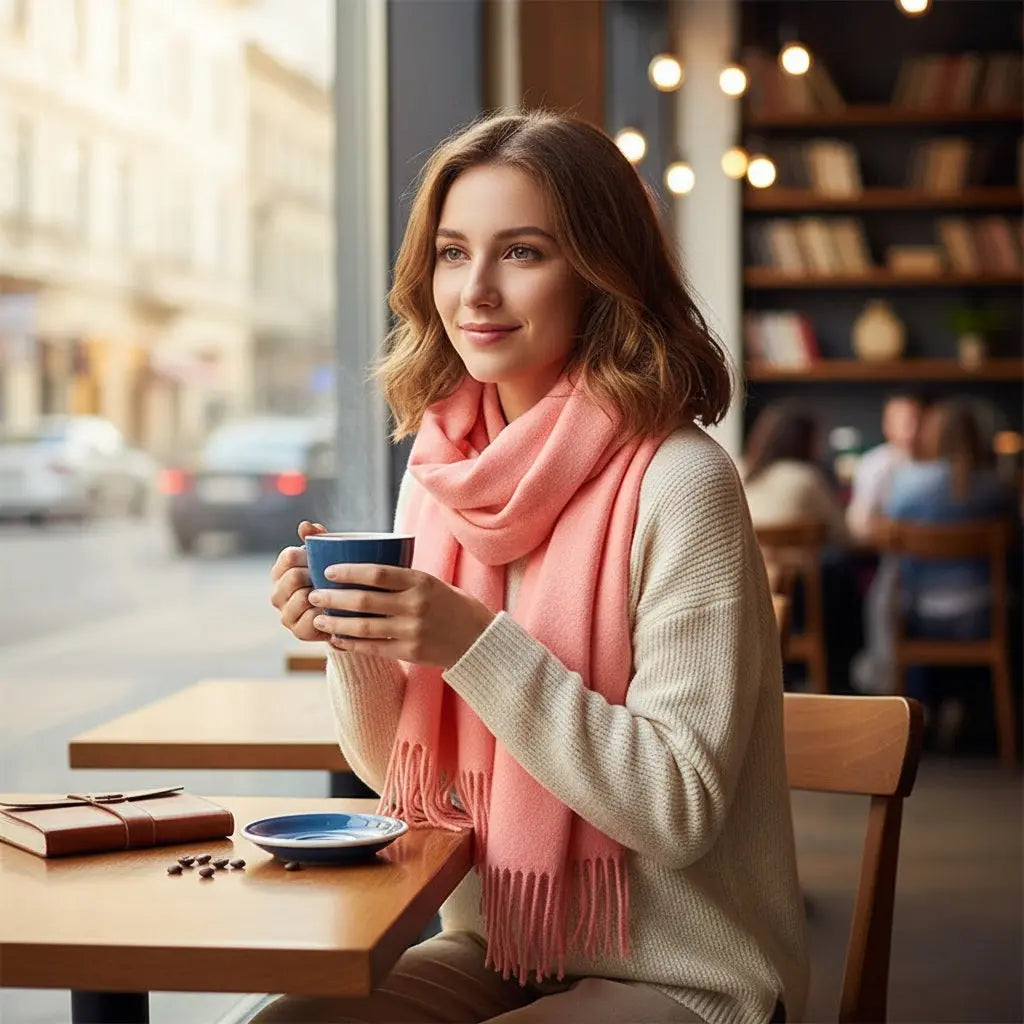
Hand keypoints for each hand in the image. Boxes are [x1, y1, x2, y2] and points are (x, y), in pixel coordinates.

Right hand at [270, 521, 328, 640]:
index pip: (289, 556)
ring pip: (303, 597)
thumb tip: (306, 525)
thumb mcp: (327, 557)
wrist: (348, 613)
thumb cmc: (334, 580)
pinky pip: (312, 618)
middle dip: (315, 576)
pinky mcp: (299, 632)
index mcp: (280, 573)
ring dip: (321, 595)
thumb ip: (316, 539)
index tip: (323, 559)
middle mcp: (277, 595)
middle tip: (332, 578)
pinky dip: (325, 613)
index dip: (309, 556)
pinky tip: (334, 611)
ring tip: (334, 595)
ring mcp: (286, 615)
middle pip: (294, 576)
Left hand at [308, 564, 495, 669]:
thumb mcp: (433, 582)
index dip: (349, 571)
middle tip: (314, 594)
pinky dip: (351, 644)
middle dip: (333, 598)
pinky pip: (373, 648)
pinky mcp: (411, 652)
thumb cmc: (452, 605)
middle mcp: (416, 605)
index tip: (328, 571)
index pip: (377, 573)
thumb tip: (362, 569)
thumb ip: (403, 579)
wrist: (479, 639)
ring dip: (336, 624)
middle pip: (364, 600)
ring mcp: (412, 631)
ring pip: (364, 627)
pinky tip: (336, 640)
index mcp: (421, 581)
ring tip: (319, 619)